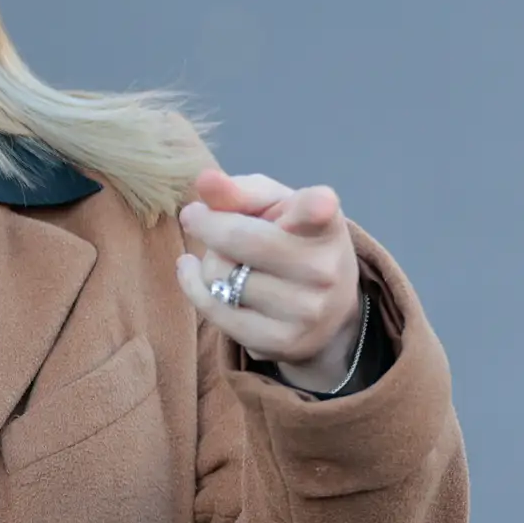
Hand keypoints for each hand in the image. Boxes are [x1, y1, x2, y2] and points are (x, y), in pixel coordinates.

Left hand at [176, 169, 362, 387]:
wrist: (328, 309)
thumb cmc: (293, 241)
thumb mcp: (276, 207)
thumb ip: (241, 191)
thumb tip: (204, 181)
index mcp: (326, 224)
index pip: (322, 213)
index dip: (318, 207)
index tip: (321, 204)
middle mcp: (323, 269)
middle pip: (239, 240)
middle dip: (206, 225)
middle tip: (197, 217)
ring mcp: (304, 310)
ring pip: (219, 275)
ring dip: (209, 260)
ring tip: (224, 257)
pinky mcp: (281, 341)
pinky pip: (214, 309)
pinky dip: (194, 286)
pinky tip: (195, 272)